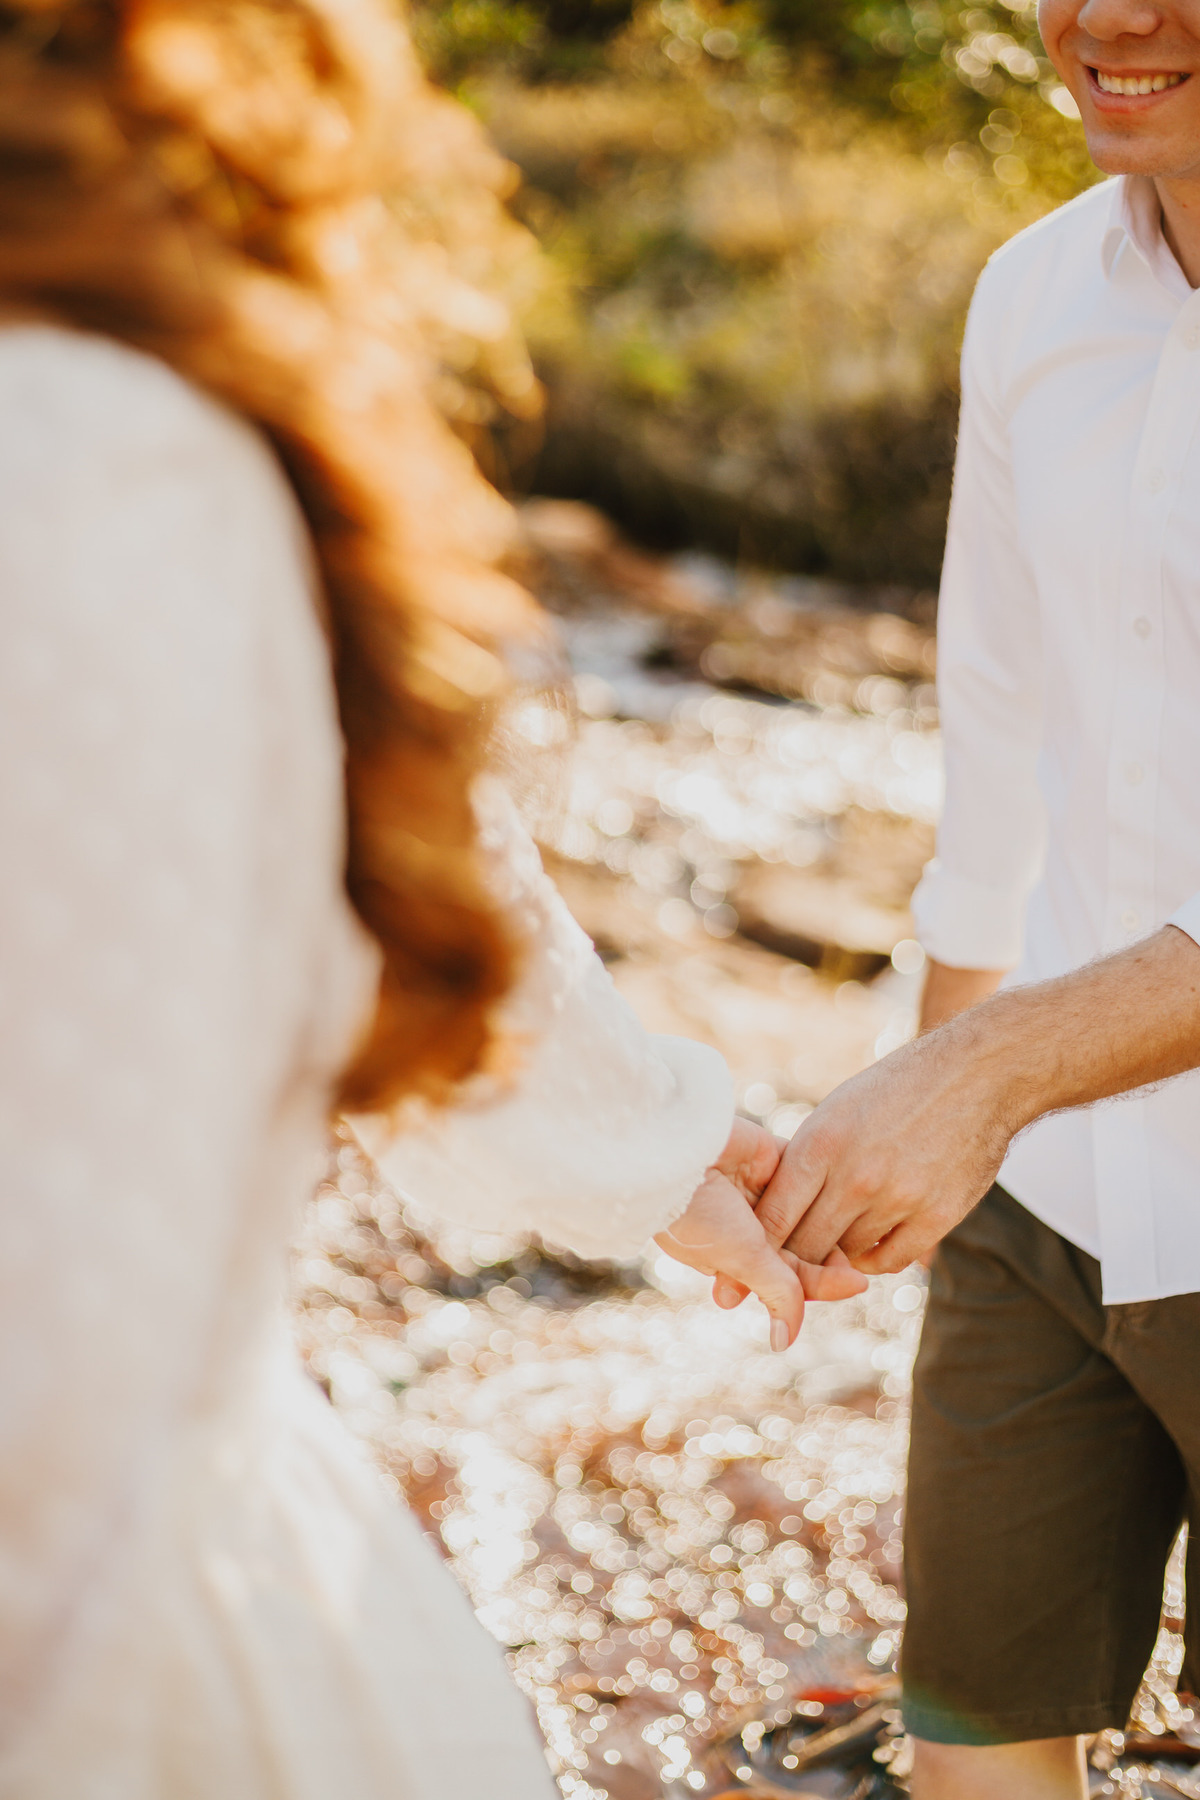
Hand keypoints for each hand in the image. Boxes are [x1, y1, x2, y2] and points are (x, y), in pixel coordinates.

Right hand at [654, 1117, 866, 1347]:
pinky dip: (822, 1186)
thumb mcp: (742, 1260)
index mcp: (730, 1257)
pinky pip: (806, 1174)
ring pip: (809, 1213)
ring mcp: (759, 1192)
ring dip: (830, 1224)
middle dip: (827, 1258)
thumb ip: (776, 1293)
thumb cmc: (698, 1215)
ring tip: (856, 1236)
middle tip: (855, 1270)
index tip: (856, 1283)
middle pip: (802, 1248)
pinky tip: (844, 1195)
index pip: (786, 1278)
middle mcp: (746, 1227)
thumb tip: (784, 1343)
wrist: (678, 1155)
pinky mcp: (770, 1156)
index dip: (822, 1282)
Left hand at [754, 1027, 1014, 1275]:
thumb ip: (807, 1159)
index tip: (759, 1250)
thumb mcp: (837, 1110)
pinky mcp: (938, 1215)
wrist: (977, 1073)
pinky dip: (875, 1259)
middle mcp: (857, 1175)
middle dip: (794, 1257)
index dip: (761, 1242)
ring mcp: (899, 1197)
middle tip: (793, 1260)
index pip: (773, 1217)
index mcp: (822, 1143)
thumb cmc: (897, 1088)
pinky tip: (872, 1243)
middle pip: (806, 1245)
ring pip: (847, 1255)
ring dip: (838, 1253)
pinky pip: (890, 1260)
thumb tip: (776, 1208)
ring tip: (836, 1242)